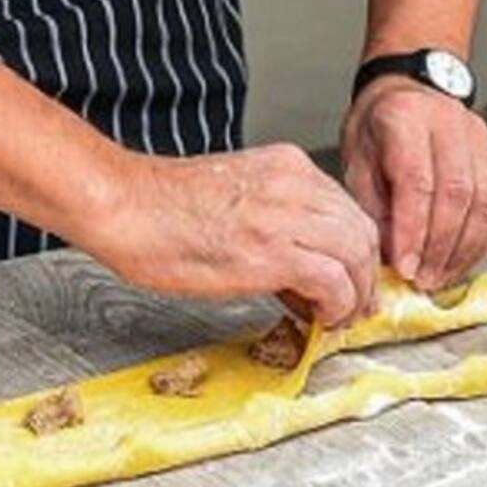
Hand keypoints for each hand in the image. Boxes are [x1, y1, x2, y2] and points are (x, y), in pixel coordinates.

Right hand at [85, 145, 379, 326]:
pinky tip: (319, 318)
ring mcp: (286, 216)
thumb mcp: (231, 199)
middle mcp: (294, 184)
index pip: (344, 208)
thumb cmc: (158, 208)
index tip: (345, 279)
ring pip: (357, 255)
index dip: (351, 251)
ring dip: (355, 294)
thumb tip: (297, 270)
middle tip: (353, 306)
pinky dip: (336, 307)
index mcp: (284, 167)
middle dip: (364, 275)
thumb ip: (272, 220)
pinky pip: (334, 282)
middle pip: (361, 230)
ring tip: (336, 317)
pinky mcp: (274, 252)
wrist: (123, 207)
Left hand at [341, 75, 486, 290]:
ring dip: (464, 250)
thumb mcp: (357, 159)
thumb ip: (372, 205)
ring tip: (441, 278)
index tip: (403, 267)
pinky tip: (462, 260)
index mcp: (406, 119)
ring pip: (485, 203)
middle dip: (439, 247)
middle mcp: (450, 124)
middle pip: (457, 195)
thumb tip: (389, 255)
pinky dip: (483, 240)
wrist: (409, 89)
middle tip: (422, 281)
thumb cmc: (376, 128)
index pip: (417, 182)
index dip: (412, 231)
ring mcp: (480, 138)